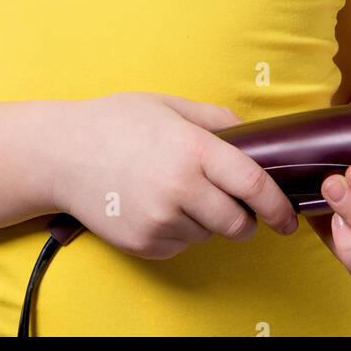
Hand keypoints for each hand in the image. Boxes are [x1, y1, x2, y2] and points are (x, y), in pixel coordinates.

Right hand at [50, 91, 300, 258]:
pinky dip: (179, 231)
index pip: (253, 185)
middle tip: (234, 205)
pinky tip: (157, 204)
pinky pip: (181, 245)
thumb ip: (216, 120)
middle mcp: (180, 188)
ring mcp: (160, 220)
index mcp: (192, 149)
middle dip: (245, 219)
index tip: (288, 217)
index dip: (278, 205)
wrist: (61, 153)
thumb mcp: (169, 105)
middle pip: (237, 223)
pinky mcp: (144, 243)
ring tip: (178, 192)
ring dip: (207, 222)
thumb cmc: (115, 122)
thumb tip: (253, 137)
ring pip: (209, 235)